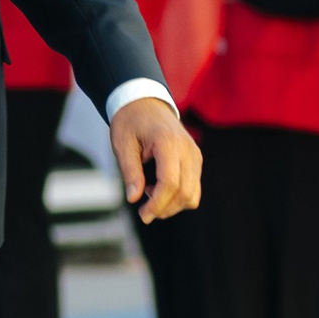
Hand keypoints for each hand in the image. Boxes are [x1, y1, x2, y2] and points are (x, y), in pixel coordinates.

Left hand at [111, 97, 201, 223]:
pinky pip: (194, 188)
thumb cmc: (131, 121)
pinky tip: (160, 188)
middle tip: (143, 211)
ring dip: (172, 205)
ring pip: (193, 194)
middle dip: (164, 209)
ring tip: (150, 193)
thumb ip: (130, 172)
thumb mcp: (123, 144)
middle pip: (185, 193)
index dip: (157, 204)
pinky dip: (179, 196)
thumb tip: (133, 199)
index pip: (170, 183)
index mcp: (168, 142)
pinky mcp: (196, 160)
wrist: (145, 102)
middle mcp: (187, 149)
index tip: (143, 215)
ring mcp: (195, 155)